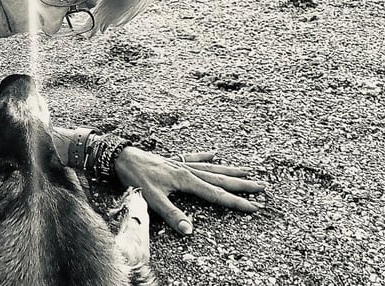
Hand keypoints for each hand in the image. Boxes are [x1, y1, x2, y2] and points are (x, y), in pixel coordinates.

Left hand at [113, 147, 264, 234]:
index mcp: (186, 180)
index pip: (216, 195)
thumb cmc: (136, 178)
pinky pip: (194, 158)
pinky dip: (205, 156)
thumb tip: (190, 230)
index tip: (255, 206)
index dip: (236, 202)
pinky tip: (215, 153)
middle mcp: (188, 170)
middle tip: (262, 187)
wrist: (122, 157)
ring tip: (247, 172)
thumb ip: (172, 215)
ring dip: (229, 171)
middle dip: (241, 185)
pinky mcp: (173, 161)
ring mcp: (182, 164)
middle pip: (220, 180)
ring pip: (211, 168)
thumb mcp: (152, 199)